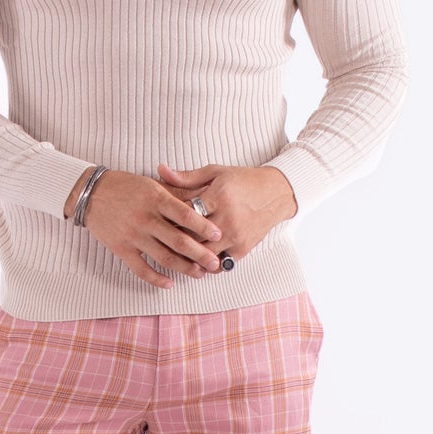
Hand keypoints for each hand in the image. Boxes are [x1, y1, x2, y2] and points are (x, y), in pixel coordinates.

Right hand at [71, 168, 226, 289]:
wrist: (90, 194)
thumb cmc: (125, 186)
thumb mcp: (151, 183)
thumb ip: (175, 193)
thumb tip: (200, 201)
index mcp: (156, 199)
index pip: (186, 215)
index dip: (203, 226)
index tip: (218, 235)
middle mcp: (146, 218)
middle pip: (179, 240)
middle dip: (200, 254)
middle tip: (215, 264)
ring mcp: (133, 235)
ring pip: (164, 257)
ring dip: (184, 268)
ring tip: (198, 274)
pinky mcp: (121, 248)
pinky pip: (141, 269)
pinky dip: (156, 278)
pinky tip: (169, 283)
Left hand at [155, 161, 297, 262]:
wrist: (276, 194)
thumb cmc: (243, 180)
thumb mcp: (216, 172)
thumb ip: (187, 176)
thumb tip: (160, 169)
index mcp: (218, 196)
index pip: (185, 212)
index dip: (168, 218)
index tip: (156, 220)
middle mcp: (227, 218)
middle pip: (191, 236)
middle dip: (173, 240)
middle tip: (158, 242)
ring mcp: (236, 236)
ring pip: (204, 254)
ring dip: (188, 257)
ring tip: (173, 255)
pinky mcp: (243, 248)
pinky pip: (220, 263)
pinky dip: (207, 264)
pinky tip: (195, 262)